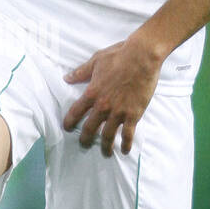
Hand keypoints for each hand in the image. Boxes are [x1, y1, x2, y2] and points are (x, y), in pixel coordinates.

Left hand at [62, 32, 162, 156]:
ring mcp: (118, 112)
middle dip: (85, 139)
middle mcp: (103, 106)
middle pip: (90, 128)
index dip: (70, 121)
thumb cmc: (119, 56)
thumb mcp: (96, 61)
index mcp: (92, 93)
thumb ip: (81, 72)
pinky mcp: (133, 114)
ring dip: (105, 146)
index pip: (76, 112)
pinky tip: (125, 150)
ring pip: (108, 135)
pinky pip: (128, 134)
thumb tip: (67, 77)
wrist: (142, 57)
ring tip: (105, 153)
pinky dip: (126, 144)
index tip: (67, 127)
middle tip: (84, 144)